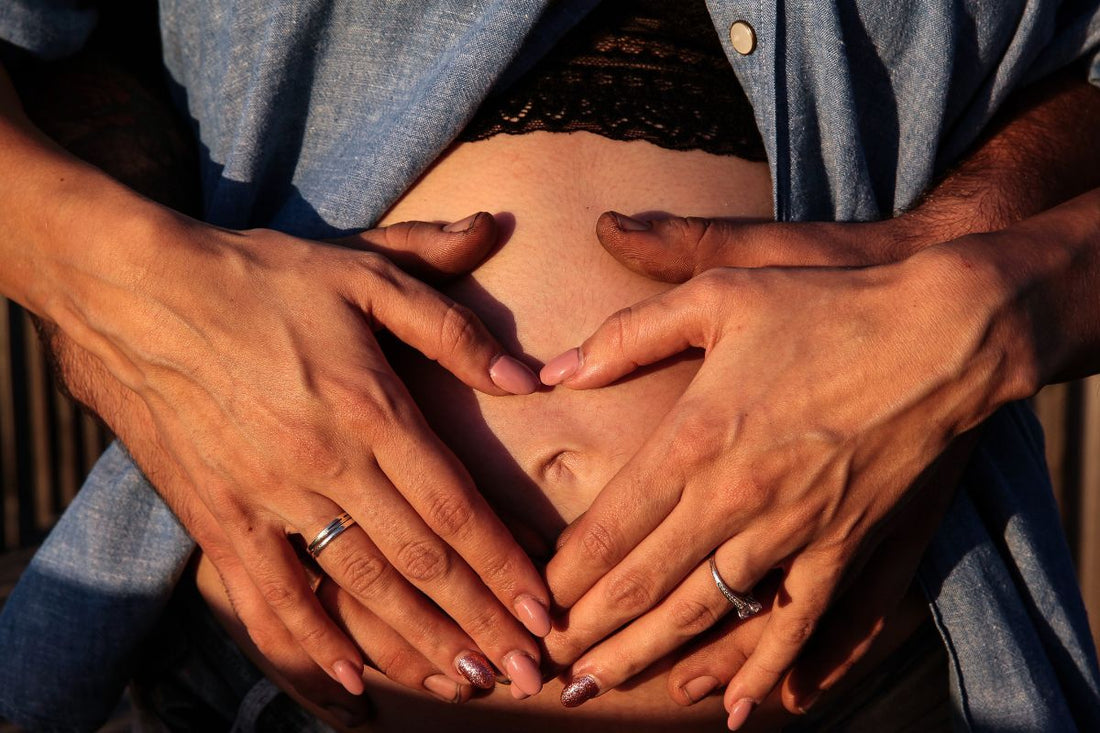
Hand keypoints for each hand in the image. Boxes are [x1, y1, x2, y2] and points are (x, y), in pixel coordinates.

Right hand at [44, 209, 551, 699]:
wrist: (134, 292)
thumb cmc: (261, 278)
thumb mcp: (365, 271)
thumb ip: (451, 325)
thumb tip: (527, 376)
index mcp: (370, 407)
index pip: (455, 506)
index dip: (504, 566)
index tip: (543, 613)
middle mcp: (326, 463)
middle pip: (419, 561)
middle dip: (480, 622)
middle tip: (527, 671)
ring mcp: (268, 497)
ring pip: (358, 588)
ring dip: (418, 642)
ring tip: (465, 681)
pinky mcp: (217, 516)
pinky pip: (270, 594)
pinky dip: (311, 643)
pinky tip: (353, 681)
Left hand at [541, 213, 1027, 724]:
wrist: (943, 333)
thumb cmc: (825, 304)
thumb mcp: (719, 293)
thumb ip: (628, 333)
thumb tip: (553, 370)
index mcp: (695, 436)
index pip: (609, 527)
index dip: (565, 576)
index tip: (535, 601)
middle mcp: (736, 497)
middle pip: (643, 586)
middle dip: (588, 632)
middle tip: (546, 664)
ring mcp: (794, 531)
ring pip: (703, 615)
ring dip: (646, 657)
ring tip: (599, 687)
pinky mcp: (847, 548)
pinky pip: (798, 626)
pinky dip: (765, 671)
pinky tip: (738, 710)